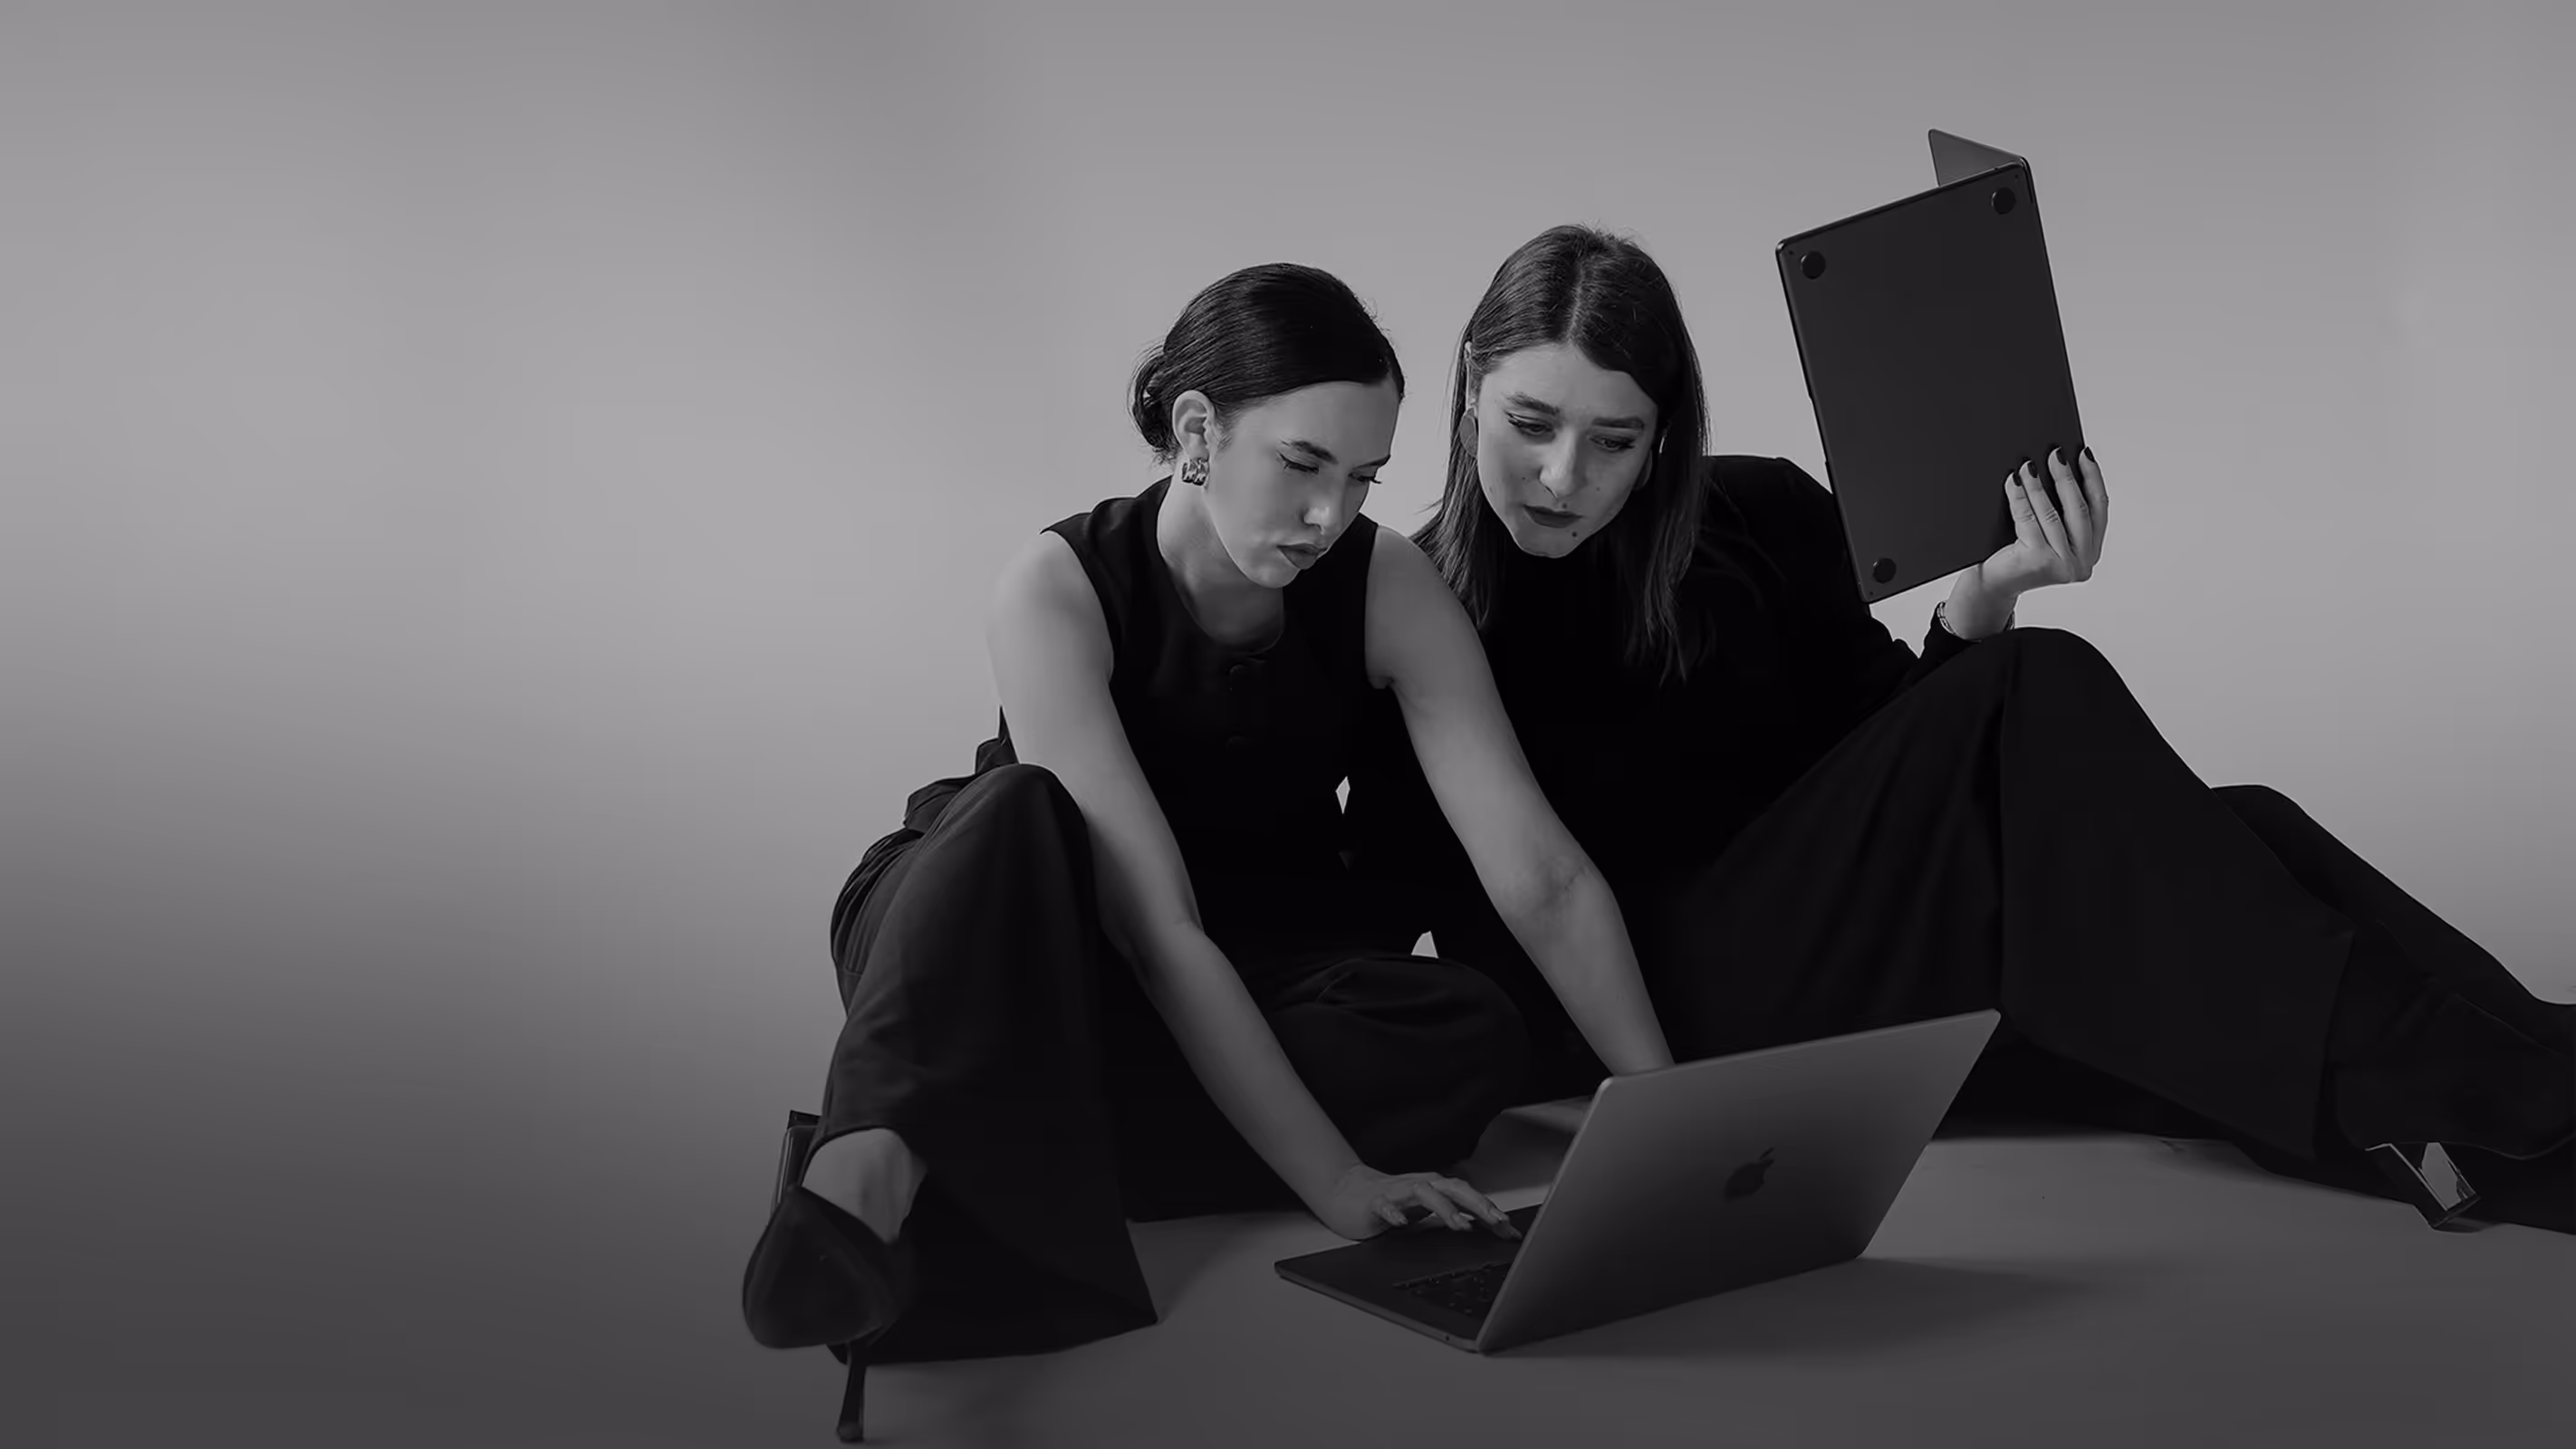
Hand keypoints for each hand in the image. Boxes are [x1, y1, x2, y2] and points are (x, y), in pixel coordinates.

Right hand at [1315, 1163, 1521, 1242]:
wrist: (1347, 1193)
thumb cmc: (1393, 1202)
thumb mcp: (1428, 1211)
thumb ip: (1457, 1218)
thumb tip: (1493, 1231)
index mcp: (1436, 1189)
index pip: (1469, 1196)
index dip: (1491, 1210)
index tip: (1509, 1230)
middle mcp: (1421, 1186)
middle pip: (1453, 1188)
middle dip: (1476, 1203)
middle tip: (1495, 1220)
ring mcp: (1398, 1192)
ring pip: (1424, 1192)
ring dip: (1443, 1207)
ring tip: (1458, 1225)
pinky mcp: (1374, 1202)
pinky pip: (1385, 1205)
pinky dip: (1394, 1213)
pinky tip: (1400, 1223)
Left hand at [1975, 445, 2108, 603]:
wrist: (1993, 585)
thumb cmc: (2020, 554)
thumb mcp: (2049, 534)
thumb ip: (2063, 512)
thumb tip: (2062, 465)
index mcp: (2090, 553)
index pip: (2099, 509)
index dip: (2093, 479)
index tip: (2085, 454)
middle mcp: (2081, 562)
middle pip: (2079, 510)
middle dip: (2066, 478)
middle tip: (2055, 453)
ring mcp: (2061, 565)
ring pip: (2052, 514)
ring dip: (2039, 485)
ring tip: (2028, 464)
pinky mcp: (2037, 562)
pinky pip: (2028, 520)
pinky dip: (2019, 497)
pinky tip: (2013, 481)